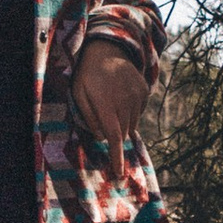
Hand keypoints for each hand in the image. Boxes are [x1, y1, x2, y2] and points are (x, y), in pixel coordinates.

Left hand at [72, 39, 147, 172]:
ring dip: (122, 122)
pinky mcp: (144, 91)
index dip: (117, 157)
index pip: (114, 136)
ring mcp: (137, 95)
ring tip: (111, 103)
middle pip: (123, 132)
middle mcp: (124, 101)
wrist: (108, 48)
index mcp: (106, 104)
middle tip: (104, 117)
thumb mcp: (78, 94)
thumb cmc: (87, 75)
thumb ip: (89, 117)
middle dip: (114, 133)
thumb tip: (101, 137)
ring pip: (132, 124)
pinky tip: (120, 96)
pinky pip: (139, 112)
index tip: (119, 174)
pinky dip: (130, 111)